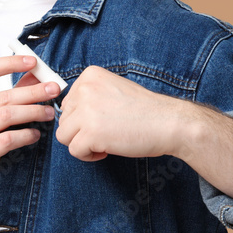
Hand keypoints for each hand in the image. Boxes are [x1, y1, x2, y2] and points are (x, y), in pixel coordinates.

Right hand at [0, 55, 60, 197]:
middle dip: (33, 91)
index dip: (10, 63)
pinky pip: (8, 139)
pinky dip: (26, 135)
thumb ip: (11, 93)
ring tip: (48, 113)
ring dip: (32, 112)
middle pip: (4, 96)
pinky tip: (35, 134)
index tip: (33, 61)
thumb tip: (36, 75)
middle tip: (54, 89)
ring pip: (6, 116)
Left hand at [56, 65, 186, 161]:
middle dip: (81, 131)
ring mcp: (86, 111)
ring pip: (63, 135)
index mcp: (90, 75)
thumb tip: (69, 116)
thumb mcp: (114, 90)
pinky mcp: (90, 133)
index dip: (83, 117)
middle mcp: (85, 89)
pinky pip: (74, 150)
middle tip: (105, 133)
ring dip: (81, 143)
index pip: (68, 102)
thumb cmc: (145, 110)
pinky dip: (88, 156)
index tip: (103, 121)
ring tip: (103, 142)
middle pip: (64, 118)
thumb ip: (90, 97)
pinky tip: (106, 151)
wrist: (169, 122)